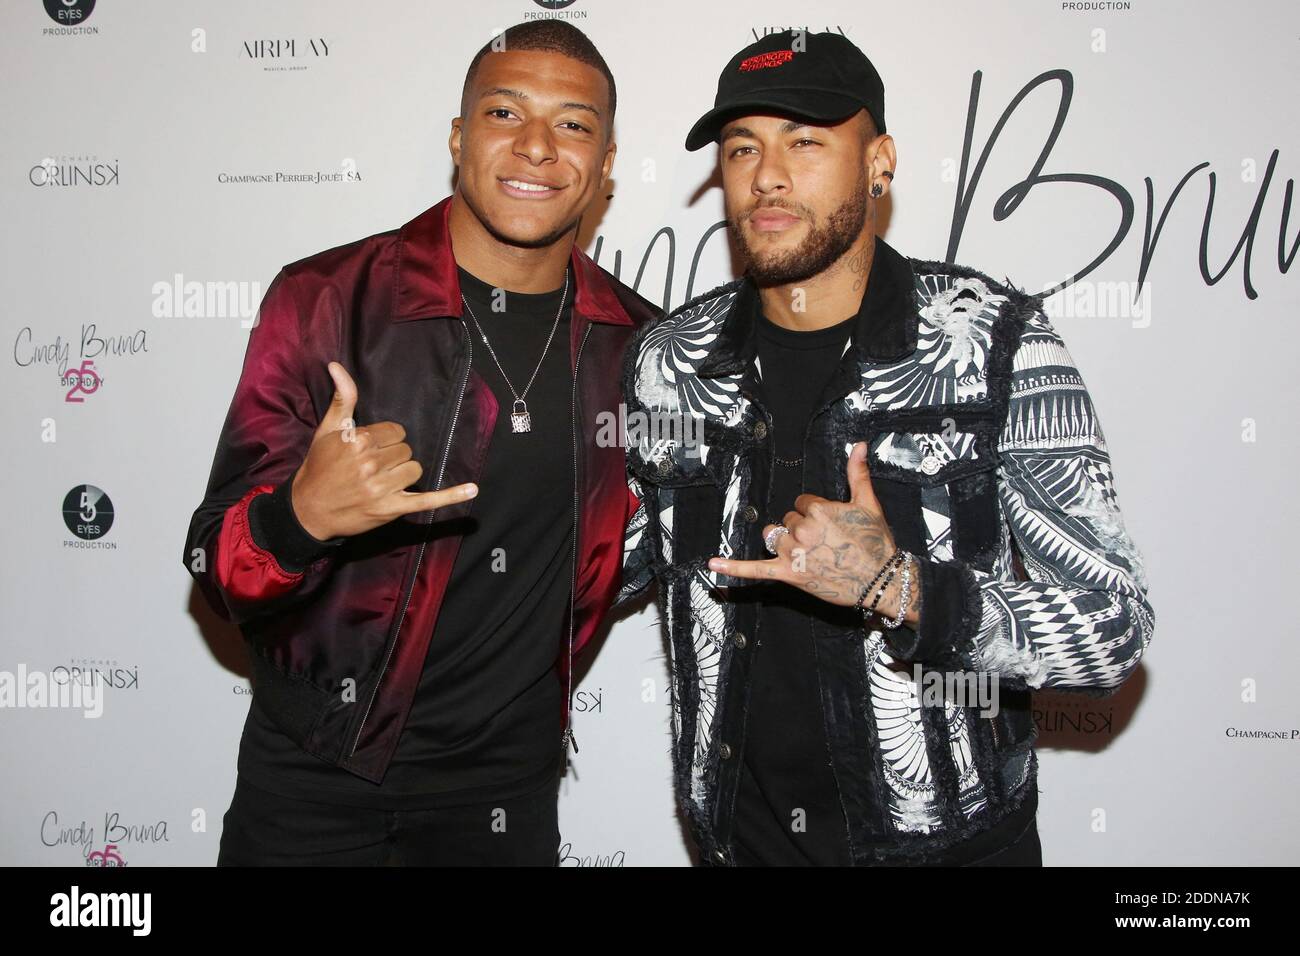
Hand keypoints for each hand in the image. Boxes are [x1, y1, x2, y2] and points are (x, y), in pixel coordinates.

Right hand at [290, 362, 477, 539]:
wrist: (308, 511)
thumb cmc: (319, 468)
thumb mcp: (327, 430)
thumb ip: (342, 398)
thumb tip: (337, 366)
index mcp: (358, 440)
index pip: (396, 432)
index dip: (386, 440)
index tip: (370, 450)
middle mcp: (371, 463)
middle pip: (406, 450)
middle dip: (392, 457)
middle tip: (370, 468)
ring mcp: (382, 488)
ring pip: (415, 470)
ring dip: (403, 475)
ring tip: (380, 482)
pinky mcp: (391, 509)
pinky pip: (427, 500)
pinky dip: (450, 496)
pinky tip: (472, 489)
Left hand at [707, 441, 915, 619]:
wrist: (881, 580)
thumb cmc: (876, 542)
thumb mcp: (869, 503)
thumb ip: (857, 472)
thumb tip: (859, 445)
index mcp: (818, 509)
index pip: (802, 503)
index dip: (816, 513)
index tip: (833, 526)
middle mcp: (802, 529)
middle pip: (788, 520)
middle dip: (803, 529)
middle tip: (828, 544)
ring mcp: (794, 552)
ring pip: (775, 538)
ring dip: (786, 543)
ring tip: (810, 554)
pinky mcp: (788, 574)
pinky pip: (755, 568)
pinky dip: (733, 567)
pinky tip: (712, 564)